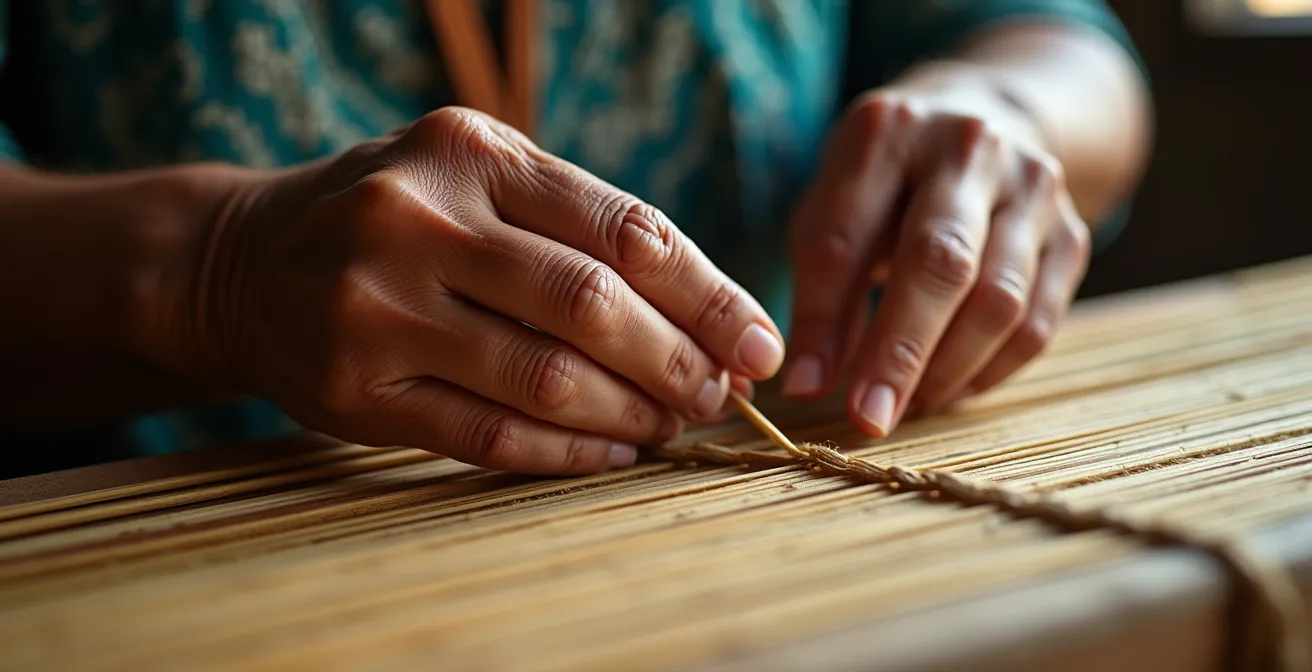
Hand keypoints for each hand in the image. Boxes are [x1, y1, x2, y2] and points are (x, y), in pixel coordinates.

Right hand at [174, 108, 783, 474]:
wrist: (243, 260)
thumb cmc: (396, 216)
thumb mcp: (475, 177)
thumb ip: (580, 226)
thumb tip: (710, 318)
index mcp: (470, 154)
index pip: (624, 227)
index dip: (709, 294)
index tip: (758, 343)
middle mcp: (418, 221)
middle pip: (591, 304)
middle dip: (678, 360)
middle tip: (718, 394)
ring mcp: (377, 308)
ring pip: (545, 376)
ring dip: (631, 412)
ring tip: (673, 422)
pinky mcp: (354, 390)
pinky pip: (489, 433)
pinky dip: (568, 451)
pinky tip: (613, 452)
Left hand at [783, 90, 1091, 436]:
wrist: (982, 123)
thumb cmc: (884, 185)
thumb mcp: (833, 209)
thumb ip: (820, 289)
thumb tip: (811, 385)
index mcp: (888, 131)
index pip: (846, 235)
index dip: (822, 319)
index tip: (806, 387)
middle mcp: (969, 148)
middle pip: (941, 262)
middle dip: (900, 351)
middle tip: (870, 418)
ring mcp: (1033, 188)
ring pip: (1000, 300)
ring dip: (946, 371)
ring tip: (904, 410)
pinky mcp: (1071, 234)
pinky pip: (1037, 323)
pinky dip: (988, 371)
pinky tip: (947, 393)